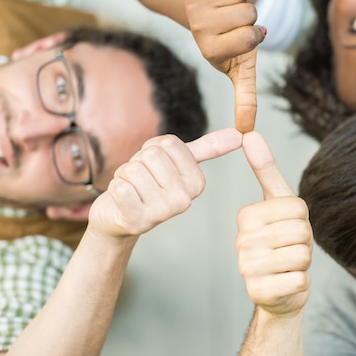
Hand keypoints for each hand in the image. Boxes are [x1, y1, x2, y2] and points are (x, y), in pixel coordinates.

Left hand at [88, 128, 242, 239]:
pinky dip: (115, 188)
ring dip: (124, 176)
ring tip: (132, 190)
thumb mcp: (177, 163)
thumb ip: (208, 148)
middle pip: (151, 155)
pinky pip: (120, 188)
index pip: (169, 144)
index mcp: (197, 183)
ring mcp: (162, 214)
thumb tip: (240, 133)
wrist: (119, 217)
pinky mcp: (137, 222)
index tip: (155, 168)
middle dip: (138, 162)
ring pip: (133, 170)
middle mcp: (184, 200)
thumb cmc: (148, 184)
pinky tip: (122, 201)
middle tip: (141, 180)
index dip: (154, 149)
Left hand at [183, 0, 265, 132]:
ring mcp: (196, 4)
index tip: (239, 38)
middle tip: (231, 21)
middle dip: (247, 14)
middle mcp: (200, 30)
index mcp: (211, 51)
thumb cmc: (224, 40)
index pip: (252, 36)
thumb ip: (245, 97)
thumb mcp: (236, 69)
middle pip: (250, 12)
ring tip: (223, 6)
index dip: (253, 34)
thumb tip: (247, 132)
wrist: (192, 8)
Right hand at [236, 131, 311, 316]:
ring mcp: (247, 268)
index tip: (288, 229)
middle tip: (290, 249)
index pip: (298, 208)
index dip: (303, 220)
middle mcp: (242, 240)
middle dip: (305, 242)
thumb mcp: (278, 204)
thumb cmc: (281, 242)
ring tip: (287, 265)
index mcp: (246, 216)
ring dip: (303, 263)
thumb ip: (265, 169)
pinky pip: (300, 279)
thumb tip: (250, 133)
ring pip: (302, 255)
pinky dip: (301, 282)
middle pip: (302, 231)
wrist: (279, 290)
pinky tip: (286, 283)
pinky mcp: (258, 292)